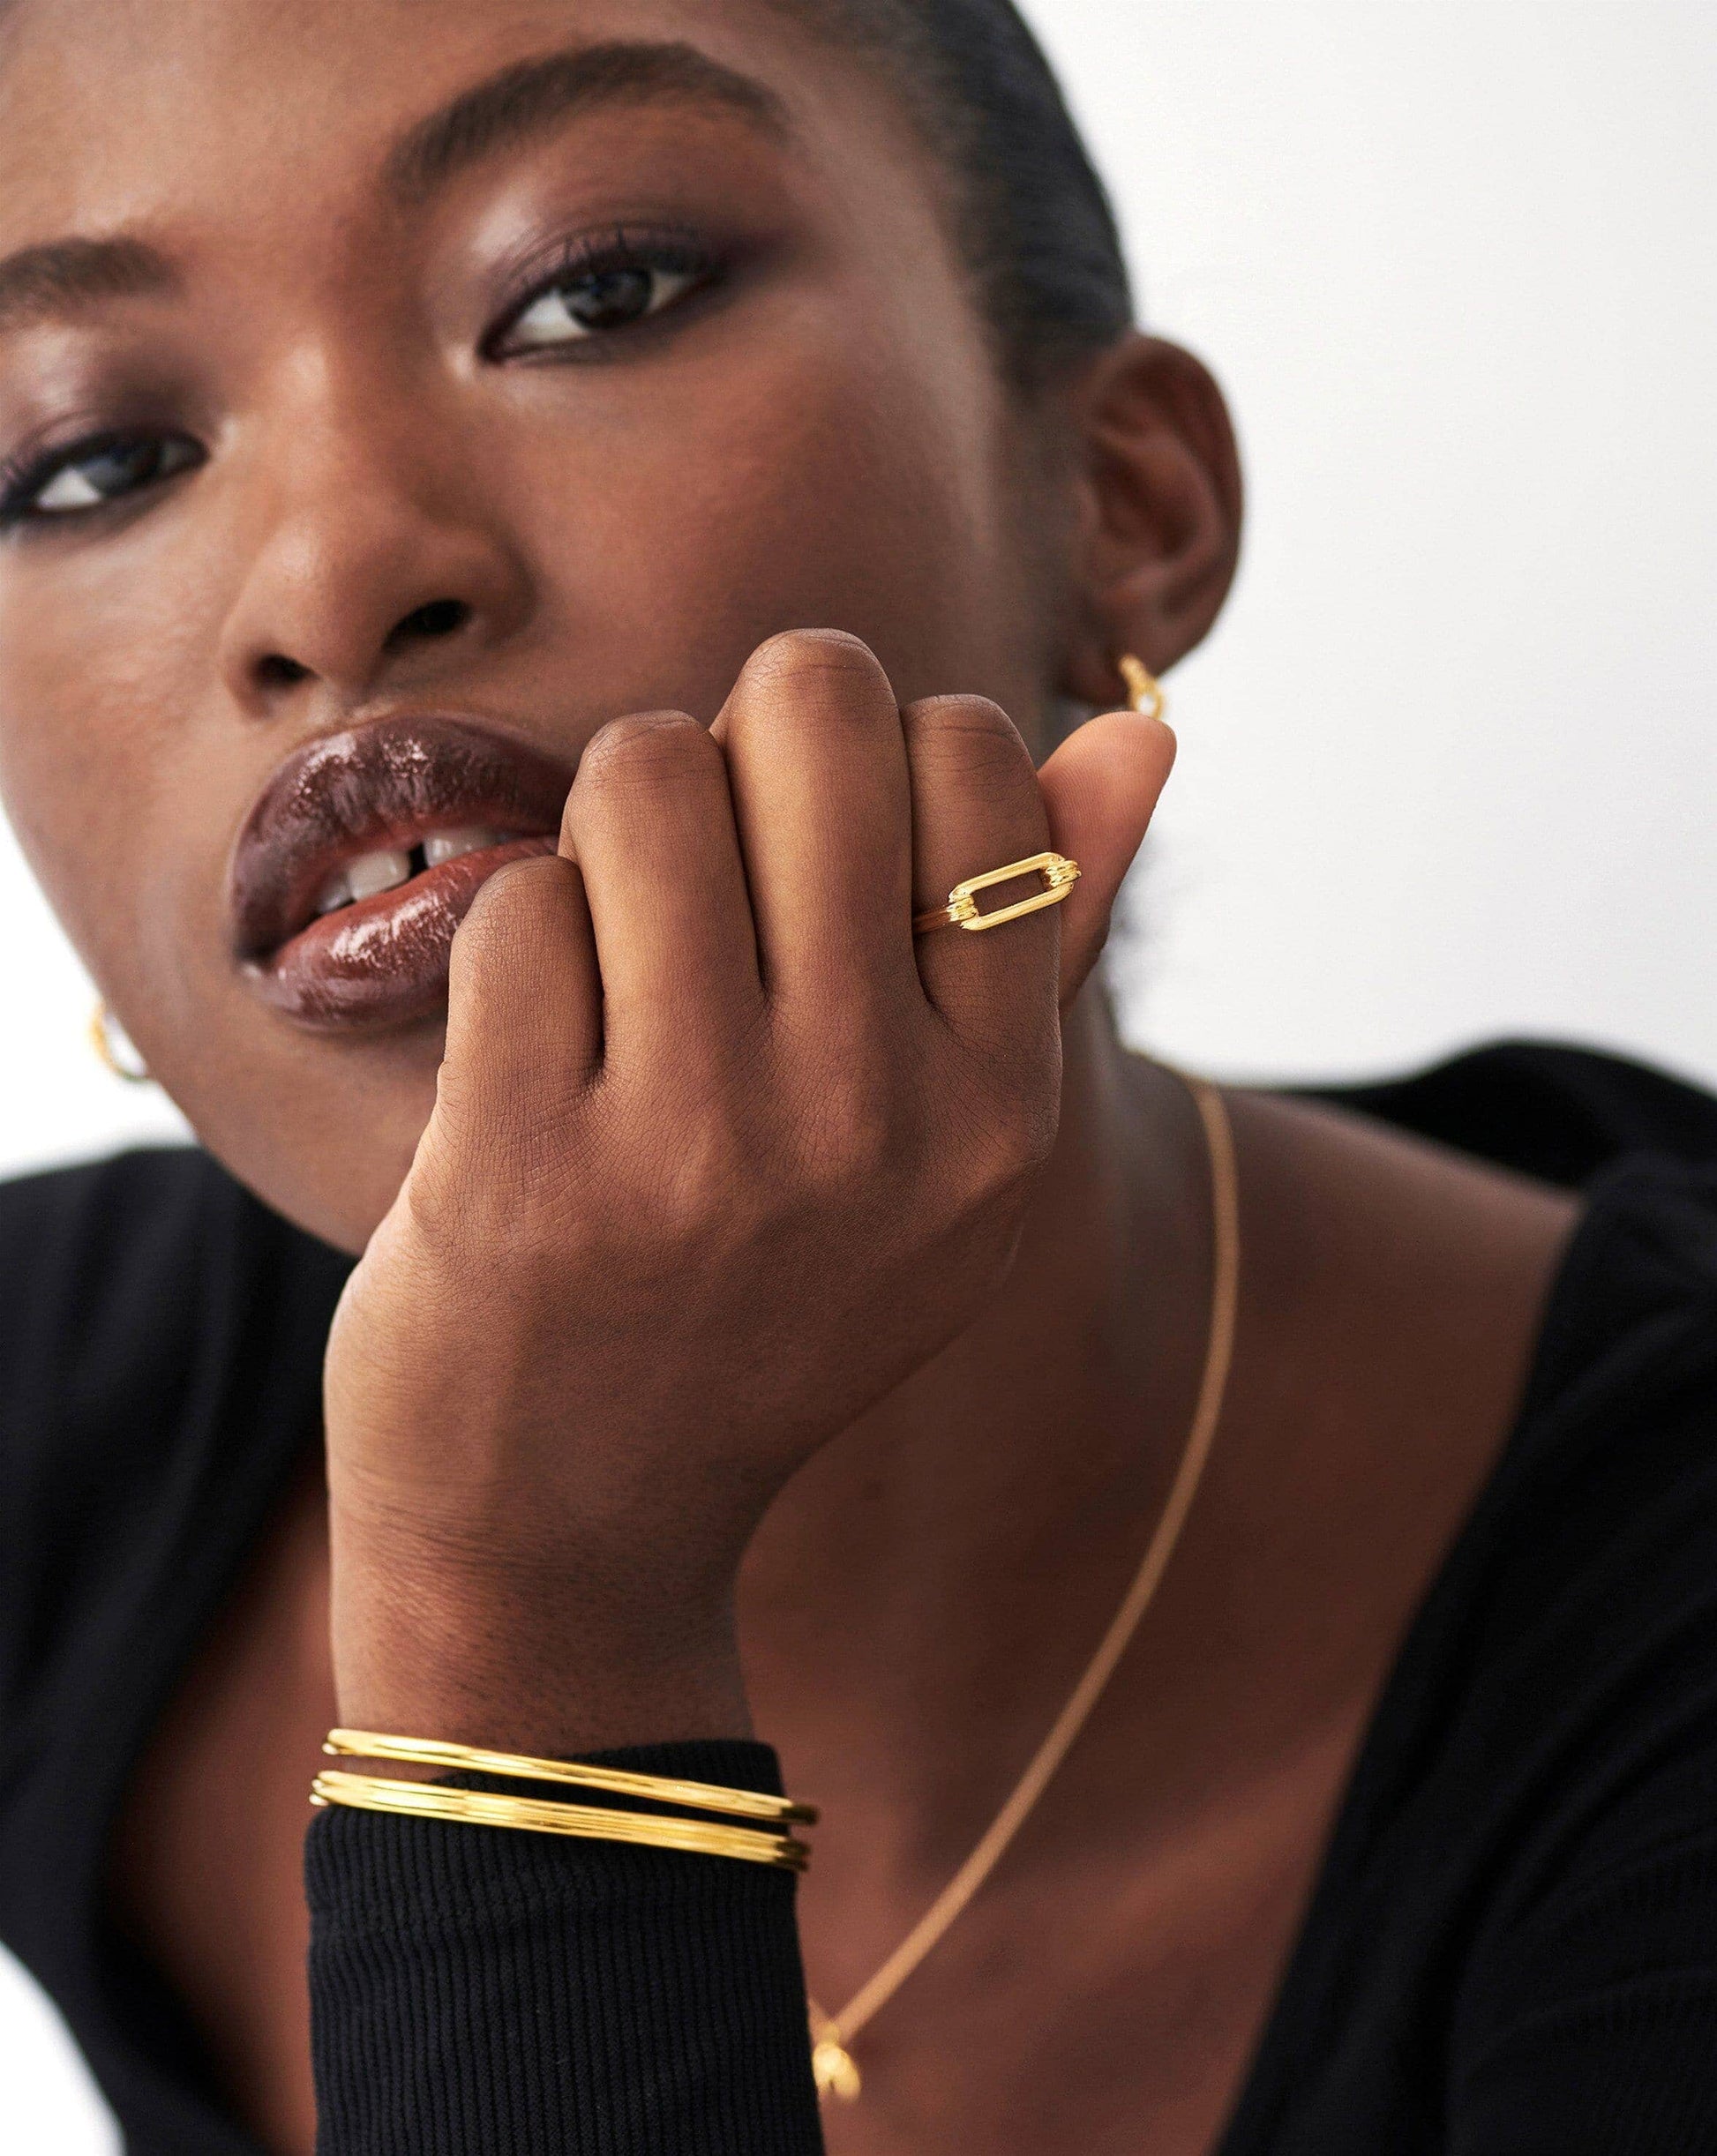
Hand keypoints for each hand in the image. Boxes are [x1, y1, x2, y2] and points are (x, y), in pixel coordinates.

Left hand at [322, 632, 1173, 1750]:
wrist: (570, 1535)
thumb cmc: (758, 1305)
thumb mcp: (946, 1163)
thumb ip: (1045, 935)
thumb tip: (1142, 729)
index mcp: (1000, 1107)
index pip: (974, 751)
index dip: (873, 758)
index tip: (818, 865)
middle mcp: (876, 1118)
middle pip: (813, 710)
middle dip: (733, 746)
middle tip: (696, 866)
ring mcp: (702, 1146)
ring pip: (643, 774)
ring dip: (604, 837)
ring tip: (612, 954)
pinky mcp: (526, 1167)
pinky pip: (518, 904)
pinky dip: (511, 948)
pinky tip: (530, 1055)